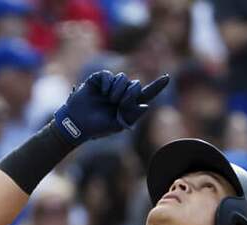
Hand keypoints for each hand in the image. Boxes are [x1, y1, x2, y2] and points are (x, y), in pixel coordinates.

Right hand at [52, 71, 169, 145]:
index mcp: (128, 104)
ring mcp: (110, 85)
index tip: (168, 78)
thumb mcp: (118, 125)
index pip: (146, 94)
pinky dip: (106, 84)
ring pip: (123, 78)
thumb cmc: (98, 127)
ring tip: (108, 99)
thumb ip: (133, 115)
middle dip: (129, 93)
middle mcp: (121, 93)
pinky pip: (109, 75)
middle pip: (135, 84)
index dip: (157, 86)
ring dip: (117, 90)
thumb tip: (146, 105)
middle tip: (118, 103)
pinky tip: (101, 92)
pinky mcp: (99, 79)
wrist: (78, 122)